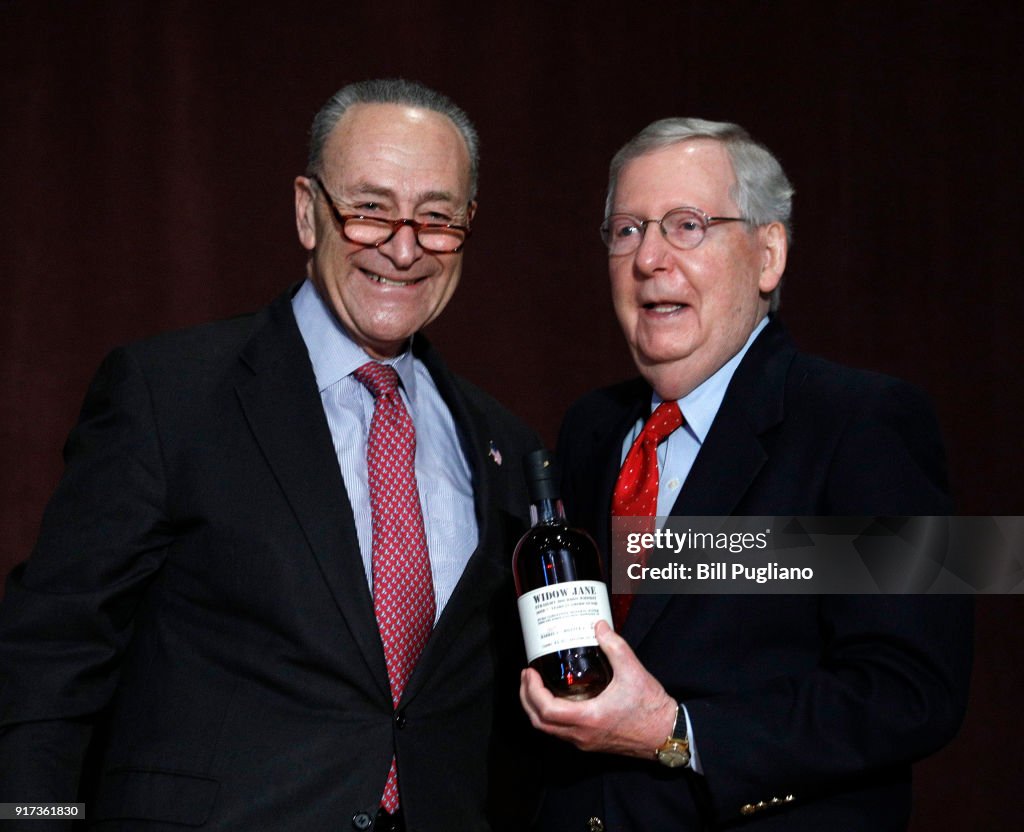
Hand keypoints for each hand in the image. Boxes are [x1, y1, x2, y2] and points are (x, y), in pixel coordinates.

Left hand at [519, 620, 677, 757]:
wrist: (666, 734)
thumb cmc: (651, 708)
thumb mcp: (633, 671)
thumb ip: (614, 645)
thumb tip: (598, 626)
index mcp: (588, 718)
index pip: (546, 710)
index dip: (532, 691)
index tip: (530, 673)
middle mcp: (582, 734)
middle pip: (540, 723)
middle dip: (527, 699)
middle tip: (527, 677)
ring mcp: (585, 741)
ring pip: (549, 730)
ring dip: (536, 709)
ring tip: (536, 686)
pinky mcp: (590, 742)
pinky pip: (561, 732)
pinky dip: (550, 717)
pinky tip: (557, 698)